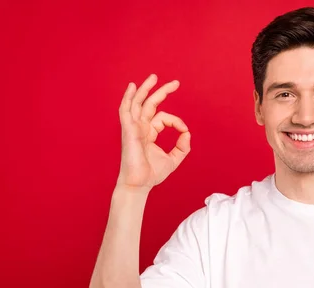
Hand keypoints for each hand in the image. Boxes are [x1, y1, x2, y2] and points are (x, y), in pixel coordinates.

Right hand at [116, 74, 190, 191]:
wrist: (139, 184)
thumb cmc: (152, 174)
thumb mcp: (173, 159)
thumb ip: (182, 146)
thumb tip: (187, 132)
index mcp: (149, 133)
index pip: (163, 118)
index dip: (176, 121)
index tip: (184, 130)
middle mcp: (140, 127)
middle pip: (150, 104)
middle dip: (162, 91)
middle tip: (176, 83)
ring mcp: (133, 127)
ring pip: (138, 103)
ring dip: (145, 89)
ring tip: (154, 77)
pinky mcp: (128, 130)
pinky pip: (126, 110)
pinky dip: (128, 98)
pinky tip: (132, 87)